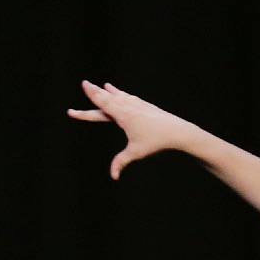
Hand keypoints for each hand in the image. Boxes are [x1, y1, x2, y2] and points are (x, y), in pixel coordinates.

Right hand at [66, 80, 197, 179]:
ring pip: (117, 95)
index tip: (83, 88)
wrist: (176, 130)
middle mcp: (128, 106)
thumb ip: (121, 162)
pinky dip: (118, 93)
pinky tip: (115, 90)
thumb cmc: (156, 141)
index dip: (91, 97)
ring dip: (106, 91)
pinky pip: (127, 96)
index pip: (102, 104)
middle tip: (84, 83)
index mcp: (123, 115)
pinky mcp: (143, 104)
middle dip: (95, 90)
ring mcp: (136, 104)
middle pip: (108, 97)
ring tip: (99, 87)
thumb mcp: (136, 152)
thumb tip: (113, 176)